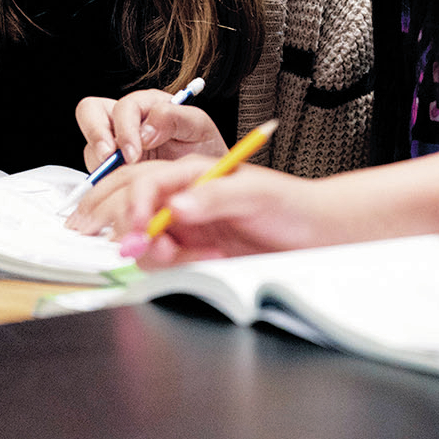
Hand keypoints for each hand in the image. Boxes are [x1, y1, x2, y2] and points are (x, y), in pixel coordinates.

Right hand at [64, 157, 331, 267]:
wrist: (313, 235)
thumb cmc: (290, 205)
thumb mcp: (257, 193)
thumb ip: (216, 196)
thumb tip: (176, 206)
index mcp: (193, 172)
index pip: (146, 181)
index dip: (134, 204)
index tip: (140, 228)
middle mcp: (182, 196)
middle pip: (127, 204)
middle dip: (126, 226)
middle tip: (144, 246)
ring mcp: (183, 226)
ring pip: (139, 237)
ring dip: (151, 250)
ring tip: (182, 255)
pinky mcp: (190, 253)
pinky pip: (161, 261)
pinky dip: (173, 266)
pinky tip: (206, 261)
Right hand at [75, 89, 226, 170]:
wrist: (208, 181)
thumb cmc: (205, 150)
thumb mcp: (200, 128)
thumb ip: (174, 117)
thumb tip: (145, 130)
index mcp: (149, 105)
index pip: (123, 106)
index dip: (125, 129)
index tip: (134, 154)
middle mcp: (128, 120)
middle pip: (90, 111)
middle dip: (96, 134)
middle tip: (109, 159)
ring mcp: (117, 144)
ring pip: (90, 145)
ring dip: (100, 163)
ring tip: (118, 179)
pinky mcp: (112, 169)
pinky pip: (95, 171)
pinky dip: (103, 182)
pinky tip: (120, 190)